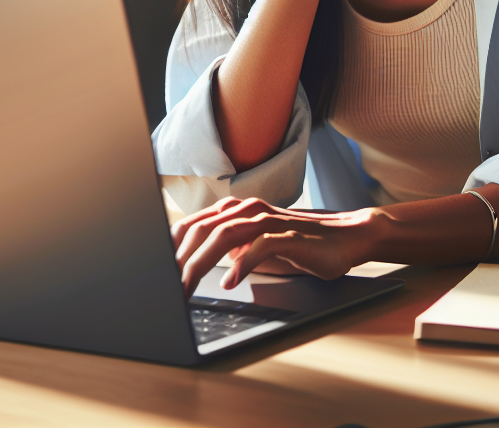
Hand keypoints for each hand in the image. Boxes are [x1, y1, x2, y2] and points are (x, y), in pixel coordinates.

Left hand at [172, 196, 378, 297]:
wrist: (344, 238)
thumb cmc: (298, 244)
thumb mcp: (254, 245)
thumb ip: (227, 248)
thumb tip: (190, 264)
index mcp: (237, 210)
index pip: (194, 225)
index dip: (170, 247)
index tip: (154, 272)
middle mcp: (250, 210)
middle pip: (204, 229)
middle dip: (180, 260)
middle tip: (167, 288)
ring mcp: (271, 220)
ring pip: (226, 234)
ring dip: (202, 263)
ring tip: (188, 287)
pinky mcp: (291, 236)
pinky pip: (261, 245)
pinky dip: (242, 263)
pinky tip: (230, 281)